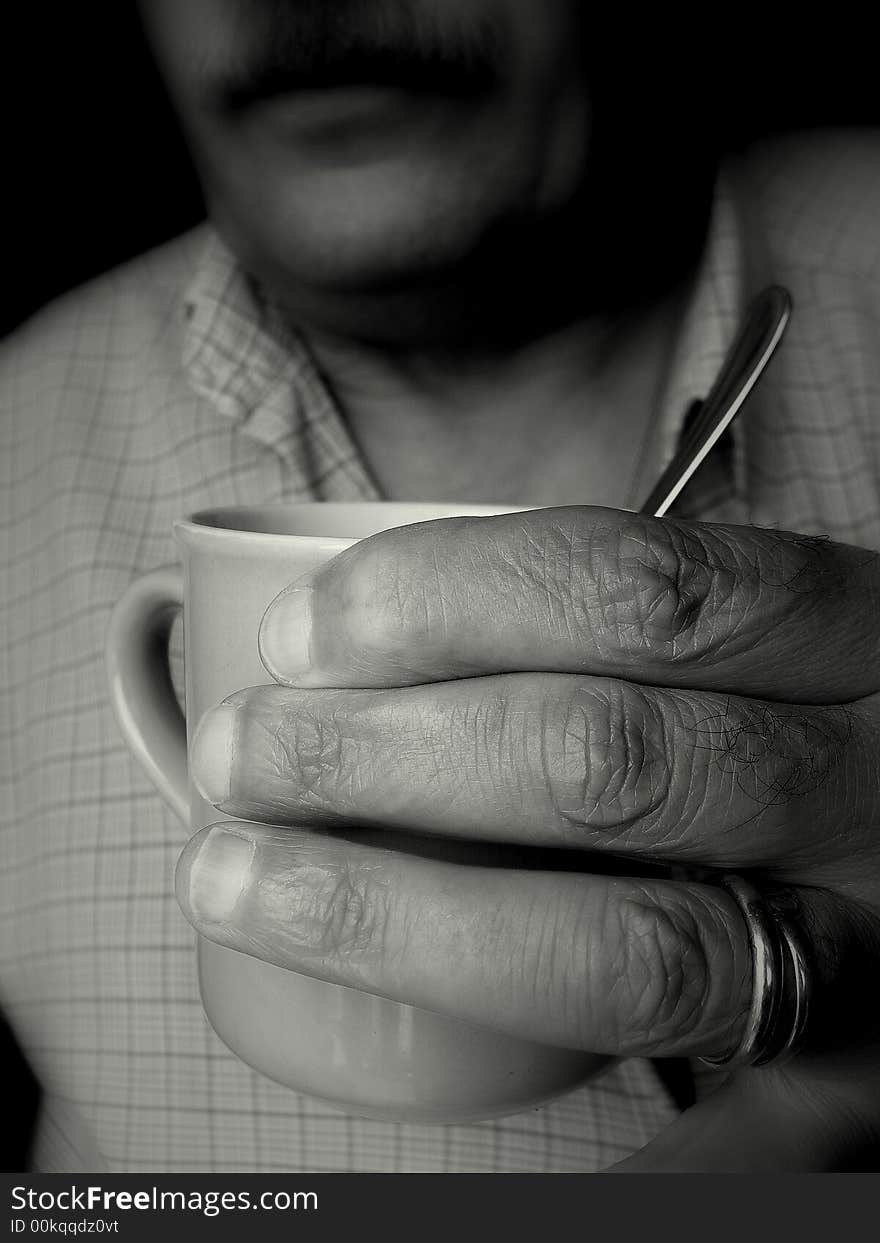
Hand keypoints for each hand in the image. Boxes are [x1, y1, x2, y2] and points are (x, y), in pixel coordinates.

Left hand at [177, 507, 879, 1169]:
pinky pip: (748, 1140)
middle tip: (240, 755)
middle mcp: (868, 782)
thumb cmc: (786, 717)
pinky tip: (458, 1177)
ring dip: (400, 920)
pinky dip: (619, 1158)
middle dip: (381, 755)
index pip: (637, 590)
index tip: (299, 632)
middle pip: (605, 760)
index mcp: (844, 634)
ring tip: (242, 885)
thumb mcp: (740, 641)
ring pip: (632, 946)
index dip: (446, 597)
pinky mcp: (862, 1065)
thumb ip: (602, 629)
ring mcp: (868, 935)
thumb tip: (336, 634)